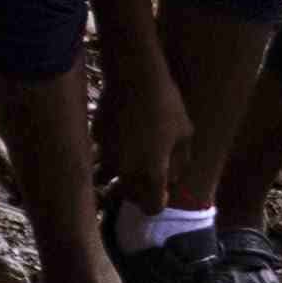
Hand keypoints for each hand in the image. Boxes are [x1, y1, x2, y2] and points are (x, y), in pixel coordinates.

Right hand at [98, 61, 190, 226]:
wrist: (134, 75)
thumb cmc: (167, 104)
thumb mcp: (185, 132)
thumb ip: (181, 161)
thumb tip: (173, 177)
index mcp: (152, 171)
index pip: (152, 207)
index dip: (158, 203)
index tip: (161, 193)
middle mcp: (127, 169)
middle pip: (129, 195)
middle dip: (138, 190)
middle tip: (148, 173)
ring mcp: (107, 154)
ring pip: (110, 176)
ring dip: (119, 172)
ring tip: (130, 155)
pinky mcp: (96, 138)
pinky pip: (102, 152)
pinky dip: (110, 149)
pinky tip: (120, 132)